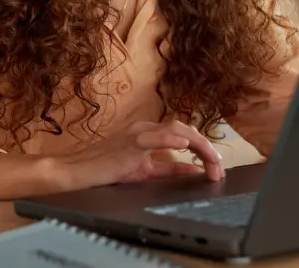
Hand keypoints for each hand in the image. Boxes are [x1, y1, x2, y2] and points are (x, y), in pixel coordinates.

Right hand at [54, 119, 224, 191]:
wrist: (79, 171)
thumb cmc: (107, 169)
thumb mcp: (145, 171)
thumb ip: (169, 169)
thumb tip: (193, 170)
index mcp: (150, 132)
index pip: (185, 135)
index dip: (204, 149)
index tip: (216, 167)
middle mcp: (146, 127)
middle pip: (186, 130)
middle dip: (206, 148)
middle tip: (219, 168)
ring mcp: (138, 132)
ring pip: (176, 130)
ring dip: (198, 145)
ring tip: (212, 159)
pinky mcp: (129, 142)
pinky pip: (154, 137)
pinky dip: (171, 139)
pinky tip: (185, 145)